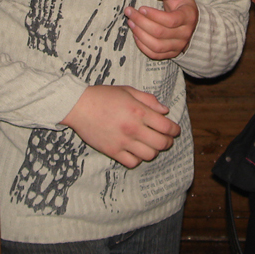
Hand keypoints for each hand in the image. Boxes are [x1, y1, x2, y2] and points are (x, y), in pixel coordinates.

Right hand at [60, 85, 180, 167]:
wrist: (78, 106)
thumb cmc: (104, 96)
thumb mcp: (129, 91)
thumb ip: (149, 100)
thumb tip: (165, 110)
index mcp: (139, 111)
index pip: (166, 126)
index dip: (174, 130)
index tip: (175, 130)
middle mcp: (133, 128)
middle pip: (161, 143)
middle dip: (168, 142)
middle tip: (167, 139)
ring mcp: (123, 142)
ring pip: (149, 155)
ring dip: (154, 151)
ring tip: (152, 145)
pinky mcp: (112, 152)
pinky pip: (132, 162)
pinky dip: (138, 159)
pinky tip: (137, 151)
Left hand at [125, 0, 198, 59]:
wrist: (189, 21)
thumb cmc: (181, 4)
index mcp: (188, 17)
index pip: (170, 20)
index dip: (154, 15)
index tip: (141, 8)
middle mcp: (185, 34)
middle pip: (160, 33)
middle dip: (141, 22)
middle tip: (130, 13)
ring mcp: (179, 45)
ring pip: (156, 45)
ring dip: (140, 34)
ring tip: (130, 23)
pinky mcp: (172, 53)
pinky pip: (154, 54)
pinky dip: (142, 46)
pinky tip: (135, 34)